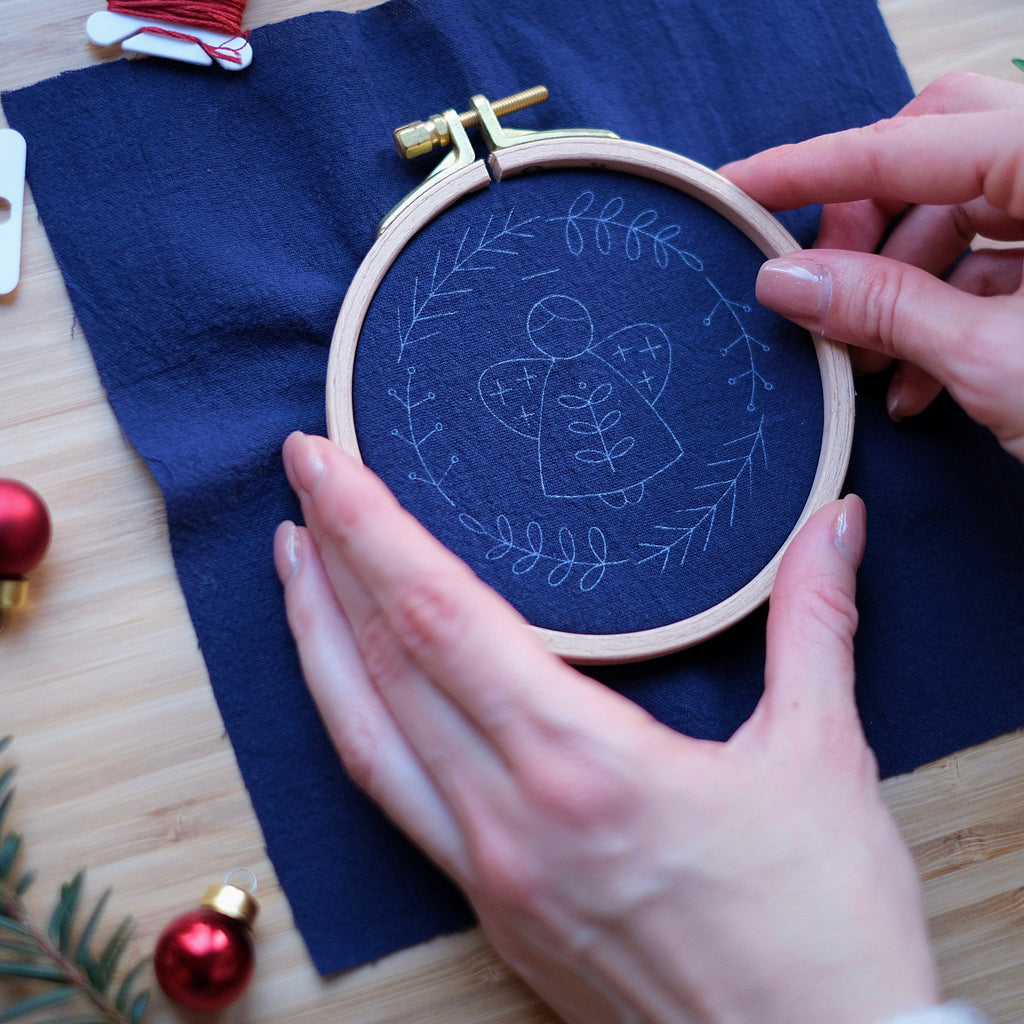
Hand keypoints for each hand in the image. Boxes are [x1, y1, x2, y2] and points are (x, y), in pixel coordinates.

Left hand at [275, 431, 937, 1023]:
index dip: (368, 527)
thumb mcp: (822, 761)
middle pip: (383, 663)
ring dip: (318, 641)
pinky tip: (358, 686)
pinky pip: (395, 797)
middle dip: (330, 557)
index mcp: (583, 767)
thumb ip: (812, 626)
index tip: (321, 461)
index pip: (438, 616)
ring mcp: (489, 872)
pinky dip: (357, 721)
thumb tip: (831, 528)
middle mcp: (511, 819)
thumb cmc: (822, 930)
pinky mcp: (494, 911)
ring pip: (364, 736)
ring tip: (295, 568)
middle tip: (304, 480)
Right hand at [720, 72, 1023, 462]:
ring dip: (899, 286)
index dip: (808, 169)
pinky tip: (916, 382)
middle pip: (936, 150)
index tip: (737, 188)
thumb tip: (784, 279)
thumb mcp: (996, 359)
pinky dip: (943, 313)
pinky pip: (996, 259)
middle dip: (867, 222)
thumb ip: (882, 306)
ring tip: (867, 365)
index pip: (906, 144)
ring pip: (962, 211)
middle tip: (818, 286)